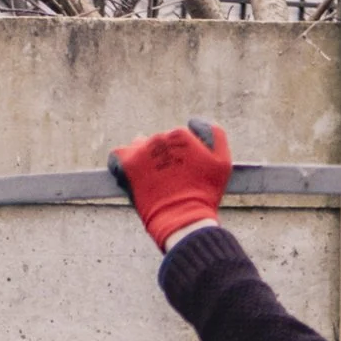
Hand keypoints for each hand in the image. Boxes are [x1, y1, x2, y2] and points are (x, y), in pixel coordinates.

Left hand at [108, 119, 233, 246]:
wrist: (183, 219)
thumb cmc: (205, 193)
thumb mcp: (222, 161)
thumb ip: (213, 133)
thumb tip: (192, 122)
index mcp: (180, 134)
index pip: (177, 139)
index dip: (183, 156)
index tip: (187, 172)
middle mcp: (158, 138)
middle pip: (158, 143)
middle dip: (163, 158)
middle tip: (171, 181)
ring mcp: (141, 151)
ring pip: (138, 148)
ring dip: (144, 160)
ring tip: (153, 181)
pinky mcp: (126, 166)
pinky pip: (117, 157)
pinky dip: (122, 164)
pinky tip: (132, 176)